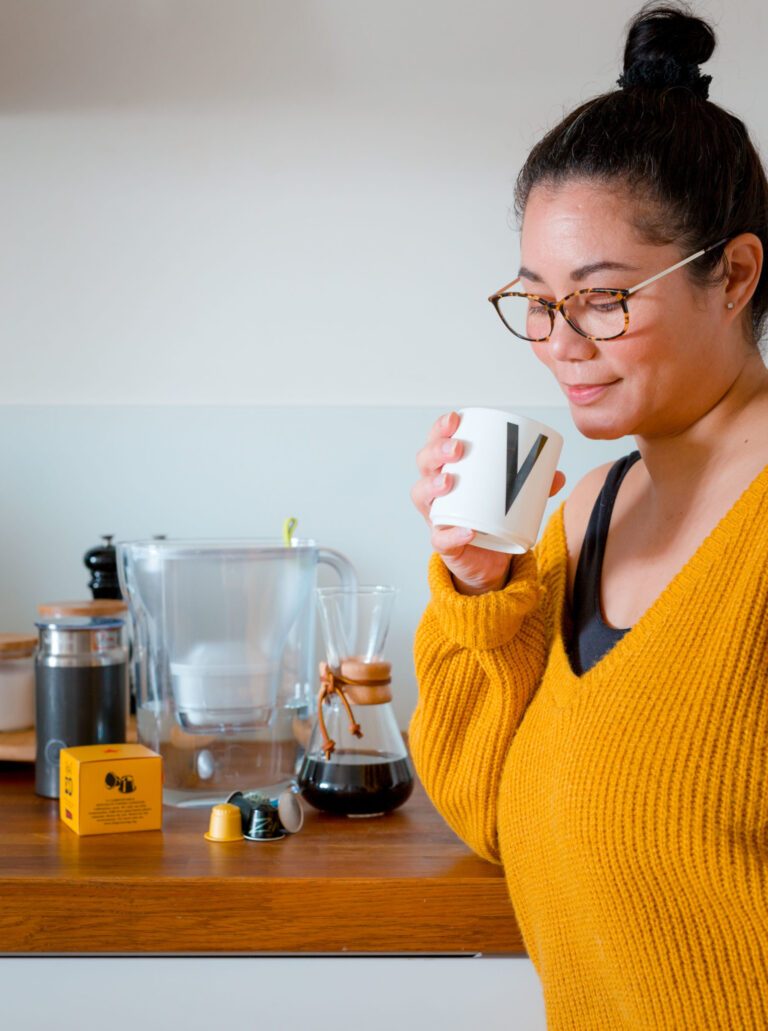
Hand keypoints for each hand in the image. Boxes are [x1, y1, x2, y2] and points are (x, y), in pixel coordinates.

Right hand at [411, 411, 565, 594]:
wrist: (487, 560)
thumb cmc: (492, 519)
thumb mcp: (512, 497)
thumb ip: (534, 486)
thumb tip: (557, 475)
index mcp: (449, 470)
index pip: (436, 442)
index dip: (440, 429)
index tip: (455, 419)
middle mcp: (435, 490)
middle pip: (424, 463)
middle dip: (436, 451)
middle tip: (457, 449)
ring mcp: (436, 516)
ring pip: (420, 495)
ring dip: (432, 485)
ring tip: (449, 481)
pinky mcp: (443, 543)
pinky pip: (440, 539)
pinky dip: (452, 535)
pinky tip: (467, 530)